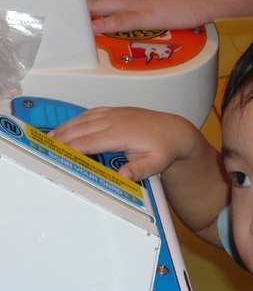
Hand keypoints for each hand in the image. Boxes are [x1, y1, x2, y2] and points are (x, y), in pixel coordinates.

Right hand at [49, 107, 198, 180]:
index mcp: (121, 133)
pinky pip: (89, 113)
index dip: (69, 149)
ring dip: (63, 129)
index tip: (54, 156)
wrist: (174, 131)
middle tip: (40, 150)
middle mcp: (114, 120)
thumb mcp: (155, 164)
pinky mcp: (114, 111)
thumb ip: (137, 170)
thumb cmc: (164, 148)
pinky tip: (66, 128)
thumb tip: (120, 178)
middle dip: (59, 140)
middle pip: (80, 130)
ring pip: (82, 120)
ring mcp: (113, 113)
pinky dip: (74, 121)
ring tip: (47, 141)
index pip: (88, 142)